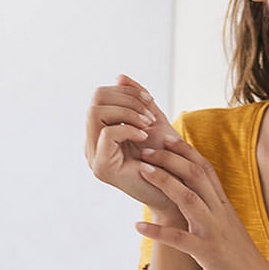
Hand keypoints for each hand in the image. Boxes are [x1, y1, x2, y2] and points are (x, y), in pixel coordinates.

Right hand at [85, 75, 181, 219]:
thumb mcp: (152, 121)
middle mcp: (92, 144)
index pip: (100, 96)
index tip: (149, 101)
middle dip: (126, 99)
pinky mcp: (102, 167)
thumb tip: (120, 77)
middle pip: (95, 100)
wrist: (176, 191)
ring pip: (96, 113)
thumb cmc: (167, 159)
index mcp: (100, 132)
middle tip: (149, 113)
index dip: (125, 92)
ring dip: (127, 113)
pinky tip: (144, 136)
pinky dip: (129, 128)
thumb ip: (136, 100)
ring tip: (147, 125)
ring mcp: (94, 156)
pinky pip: (107, 134)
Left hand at [134, 135, 268, 269]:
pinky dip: (158, 232)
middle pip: (196, 176)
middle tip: (146, 148)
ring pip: (189, 199)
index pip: (206, 170)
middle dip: (171, 159)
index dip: (187, 152)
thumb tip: (196, 201)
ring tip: (142, 170)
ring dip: (164, 182)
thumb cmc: (244, 265)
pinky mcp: (210, 256)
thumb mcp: (229, 233)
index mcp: (224, 208)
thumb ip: (213, 215)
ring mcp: (215, 234)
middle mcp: (221, 215)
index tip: (167, 137)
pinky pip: (181, 240)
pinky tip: (138, 226)